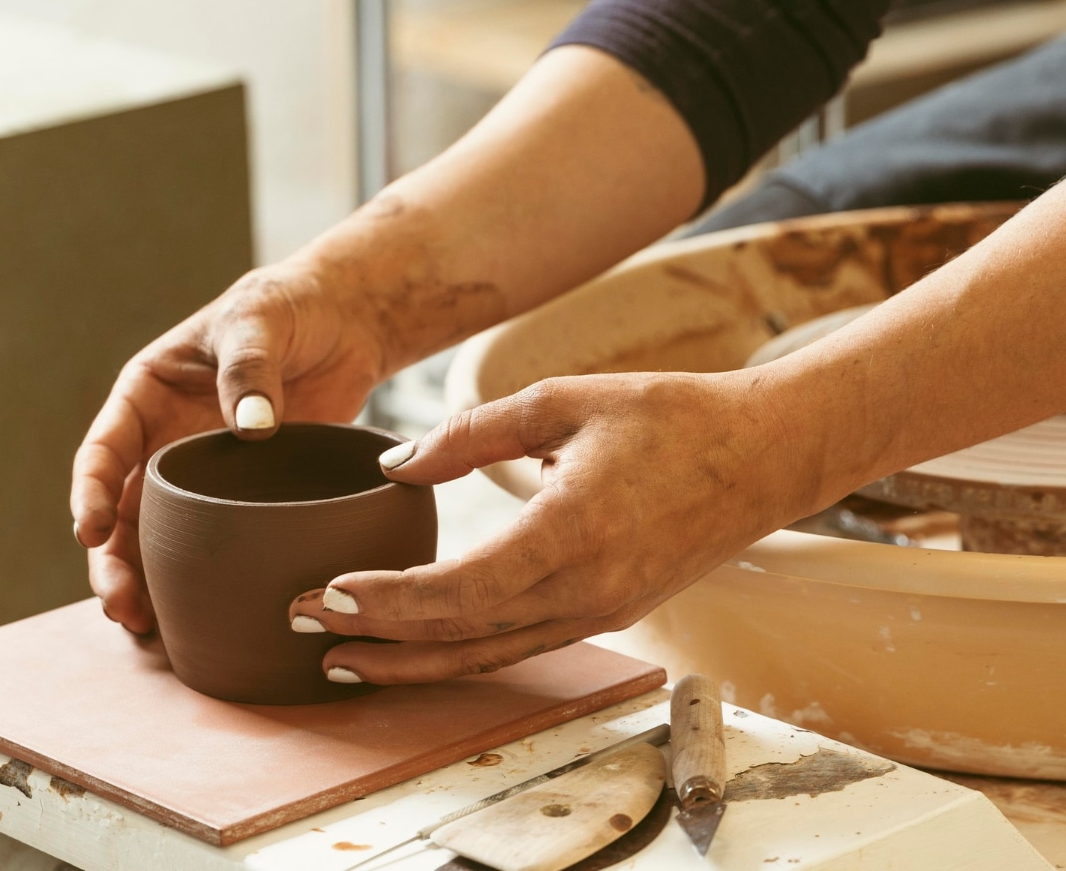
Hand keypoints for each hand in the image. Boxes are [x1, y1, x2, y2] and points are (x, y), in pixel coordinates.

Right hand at [71, 264, 383, 632]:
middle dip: (112, 559)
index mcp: (147, 394)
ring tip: (144, 626)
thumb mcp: (260, 323)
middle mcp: (164, 439)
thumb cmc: (288, 308)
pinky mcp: (246, 493)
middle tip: (120, 604)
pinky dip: (202, 574)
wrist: (344, 321)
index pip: (104, 448)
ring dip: (146, 579)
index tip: (90, 532)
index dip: (91, 492)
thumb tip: (249, 427)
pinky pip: (215, 538)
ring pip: (158, 535)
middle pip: (121, 508)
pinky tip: (200, 613)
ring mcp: (203, 472)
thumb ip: (250, 369)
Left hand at [286, 369, 805, 683]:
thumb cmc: (670, 417)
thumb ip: (472, 433)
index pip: (457, 591)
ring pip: (488, 657)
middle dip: (376, 639)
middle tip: (303, 627)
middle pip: (460, 638)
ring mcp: (601, 611)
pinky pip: (520, 646)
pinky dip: (461, 654)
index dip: (385, 601)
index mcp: (572, 532)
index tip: (324, 592)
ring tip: (343, 658)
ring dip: (412, 663)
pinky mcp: (610, 612)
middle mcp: (586, 590)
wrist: (762, 455)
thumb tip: (397, 464)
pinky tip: (421, 647)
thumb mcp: (563, 401)